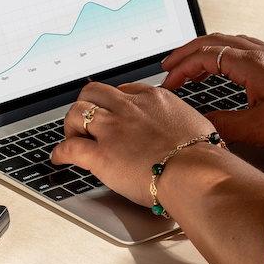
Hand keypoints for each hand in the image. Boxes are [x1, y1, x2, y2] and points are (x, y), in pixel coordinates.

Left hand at [51, 81, 215, 205]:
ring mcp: (113, 129)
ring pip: (77, 112)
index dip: (115, 102)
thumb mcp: (198, 127)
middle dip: (87, 104)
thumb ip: (183, 127)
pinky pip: (70, 148)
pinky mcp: (101, 155)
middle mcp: (130, 108)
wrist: (197, 173)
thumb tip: (187, 137)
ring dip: (71, 125)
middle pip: (94, 92)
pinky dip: (60, 152)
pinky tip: (59, 158)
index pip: (125, 90)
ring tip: (71, 137)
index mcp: (155, 99)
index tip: (113, 111)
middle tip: (86, 120)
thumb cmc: (204, 158)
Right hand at [160, 33, 263, 149]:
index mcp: (250, 64)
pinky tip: (223, 63)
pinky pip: (241, 45)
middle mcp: (258, 53)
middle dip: (185, 53)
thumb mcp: (259, 129)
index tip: (168, 84)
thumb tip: (198, 124)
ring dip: (203, 50)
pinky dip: (222, 51)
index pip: (203, 57)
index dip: (181, 69)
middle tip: (168, 67)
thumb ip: (223, 125)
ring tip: (190, 66)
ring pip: (227, 41)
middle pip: (211, 41)